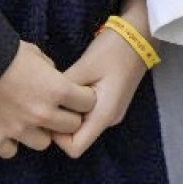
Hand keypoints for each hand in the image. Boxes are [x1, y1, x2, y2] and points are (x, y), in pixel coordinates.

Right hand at [0, 41, 97, 158]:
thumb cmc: (0, 51)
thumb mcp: (32, 52)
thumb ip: (49, 69)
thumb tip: (54, 79)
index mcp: (57, 89)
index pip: (88, 103)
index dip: (83, 98)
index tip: (76, 96)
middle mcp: (42, 114)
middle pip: (71, 127)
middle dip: (66, 118)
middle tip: (54, 109)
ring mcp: (19, 130)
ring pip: (43, 143)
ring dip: (39, 132)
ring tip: (27, 119)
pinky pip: (12, 151)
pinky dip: (10, 142)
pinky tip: (5, 128)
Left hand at [49, 0, 154, 157]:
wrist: (139, 35)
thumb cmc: (113, 49)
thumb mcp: (84, 67)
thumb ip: (63, 90)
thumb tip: (42, 102)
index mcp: (104, 115)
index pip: (74, 148)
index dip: (57, 137)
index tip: (48, 113)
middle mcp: (108, 120)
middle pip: (77, 138)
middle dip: (60, 124)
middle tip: (48, 101)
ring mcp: (111, 112)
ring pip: (82, 126)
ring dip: (68, 114)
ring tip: (58, 92)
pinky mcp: (110, 103)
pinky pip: (88, 115)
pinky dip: (76, 107)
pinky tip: (71, 88)